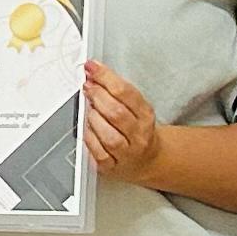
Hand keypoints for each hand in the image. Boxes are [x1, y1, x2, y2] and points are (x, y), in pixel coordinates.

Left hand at [82, 61, 161, 186]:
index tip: (92, 68)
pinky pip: (98, 153)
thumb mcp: (136, 107)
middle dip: (98, 95)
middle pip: (117, 113)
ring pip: (109, 136)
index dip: (106, 77)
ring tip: (89, 108)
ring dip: (94, 118)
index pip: (126, 92)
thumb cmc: (138, 129)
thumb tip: (93, 75)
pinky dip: (90, 138)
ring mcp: (127, 153)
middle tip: (88, 87)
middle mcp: (139, 135)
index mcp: (146, 116)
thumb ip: (117, 92)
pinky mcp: (112, 167)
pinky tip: (87, 128)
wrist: (149, 158)